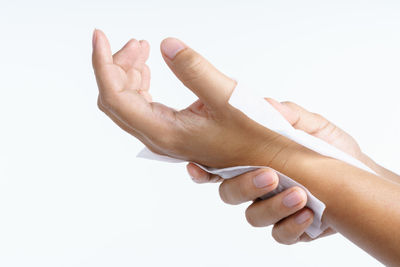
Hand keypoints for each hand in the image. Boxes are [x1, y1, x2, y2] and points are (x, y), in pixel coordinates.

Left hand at [92, 29, 300, 168]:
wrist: (267, 159)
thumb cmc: (253, 137)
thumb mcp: (227, 98)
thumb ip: (194, 70)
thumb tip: (166, 45)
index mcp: (165, 132)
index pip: (115, 97)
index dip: (102, 64)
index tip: (101, 36)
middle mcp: (159, 136)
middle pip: (116, 98)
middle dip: (117, 65)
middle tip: (136, 42)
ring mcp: (164, 134)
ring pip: (127, 102)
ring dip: (129, 72)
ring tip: (142, 49)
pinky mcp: (172, 129)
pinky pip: (142, 105)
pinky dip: (141, 83)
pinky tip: (148, 70)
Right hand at [187, 99, 367, 243]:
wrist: (360, 176)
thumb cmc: (330, 147)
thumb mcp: (312, 126)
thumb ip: (288, 115)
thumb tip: (266, 105)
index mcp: (253, 159)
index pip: (217, 165)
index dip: (201, 168)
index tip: (196, 166)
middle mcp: (256, 185)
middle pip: (229, 193)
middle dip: (243, 186)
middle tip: (269, 176)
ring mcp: (271, 208)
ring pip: (252, 216)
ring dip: (272, 207)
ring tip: (299, 195)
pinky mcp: (289, 227)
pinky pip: (279, 234)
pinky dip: (290, 226)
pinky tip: (307, 214)